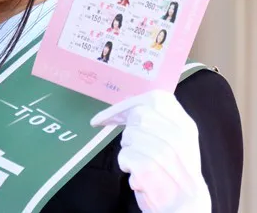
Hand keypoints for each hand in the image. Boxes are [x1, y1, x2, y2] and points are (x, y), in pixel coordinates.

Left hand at [91, 90, 210, 212]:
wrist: (187, 208)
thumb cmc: (175, 173)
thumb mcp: (175, 141)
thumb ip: (159, 121)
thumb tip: (130, 105)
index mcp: (186, 125)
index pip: (156, 98)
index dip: (130, 104)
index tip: (112, 115)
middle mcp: (179, 135)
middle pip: (138, 115)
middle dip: (131, 132)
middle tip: (136, 148)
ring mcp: (166, 151)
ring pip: (129, 135)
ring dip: (129, 150)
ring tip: (143, 164)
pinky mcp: (150, 167)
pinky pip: (125, 155)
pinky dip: (126, 165)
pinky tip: (139, 175)